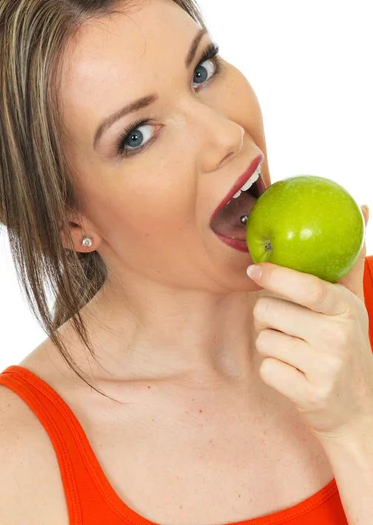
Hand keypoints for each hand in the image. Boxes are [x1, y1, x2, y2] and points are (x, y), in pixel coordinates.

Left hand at [247, 205, 372, 442]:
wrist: (358, 410)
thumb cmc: (347, 347)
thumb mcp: (352, 305)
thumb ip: (348, 262)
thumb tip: (361, 208)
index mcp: (346, 309)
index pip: (307, 287)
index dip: (276, 275)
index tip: (255, 270)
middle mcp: (337, 336)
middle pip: (268, 311)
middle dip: (269, 318)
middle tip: (290, 326)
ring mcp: (324, 367)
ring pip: (264, 340)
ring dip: (272, 344)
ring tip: (297, 351)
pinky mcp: (308, 393)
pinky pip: (266, 368)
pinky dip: (274, 370)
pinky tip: (296, 373)